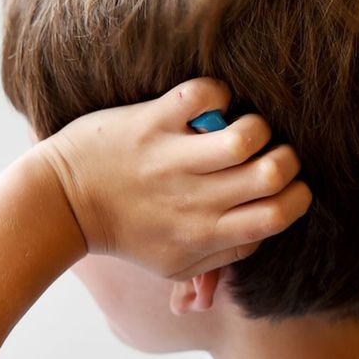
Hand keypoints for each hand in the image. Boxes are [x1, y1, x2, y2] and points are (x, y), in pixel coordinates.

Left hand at [36, 78, 311, 280]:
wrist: (61, 204)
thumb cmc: (123, 232)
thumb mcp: (170, 264)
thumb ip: (219, 261)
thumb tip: (258, 241)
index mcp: (205, 235)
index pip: (277, 217)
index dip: (296, 195)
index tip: (287, 183)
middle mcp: (193, 200)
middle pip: (272, 175)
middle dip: (286, 158)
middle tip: (269, 152)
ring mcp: (172, 159)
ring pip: (246, 136)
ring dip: (256, 125)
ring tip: (240, 127)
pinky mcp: (151, 123)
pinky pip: (203, 95)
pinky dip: (217, 93)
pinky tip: (208, 105)